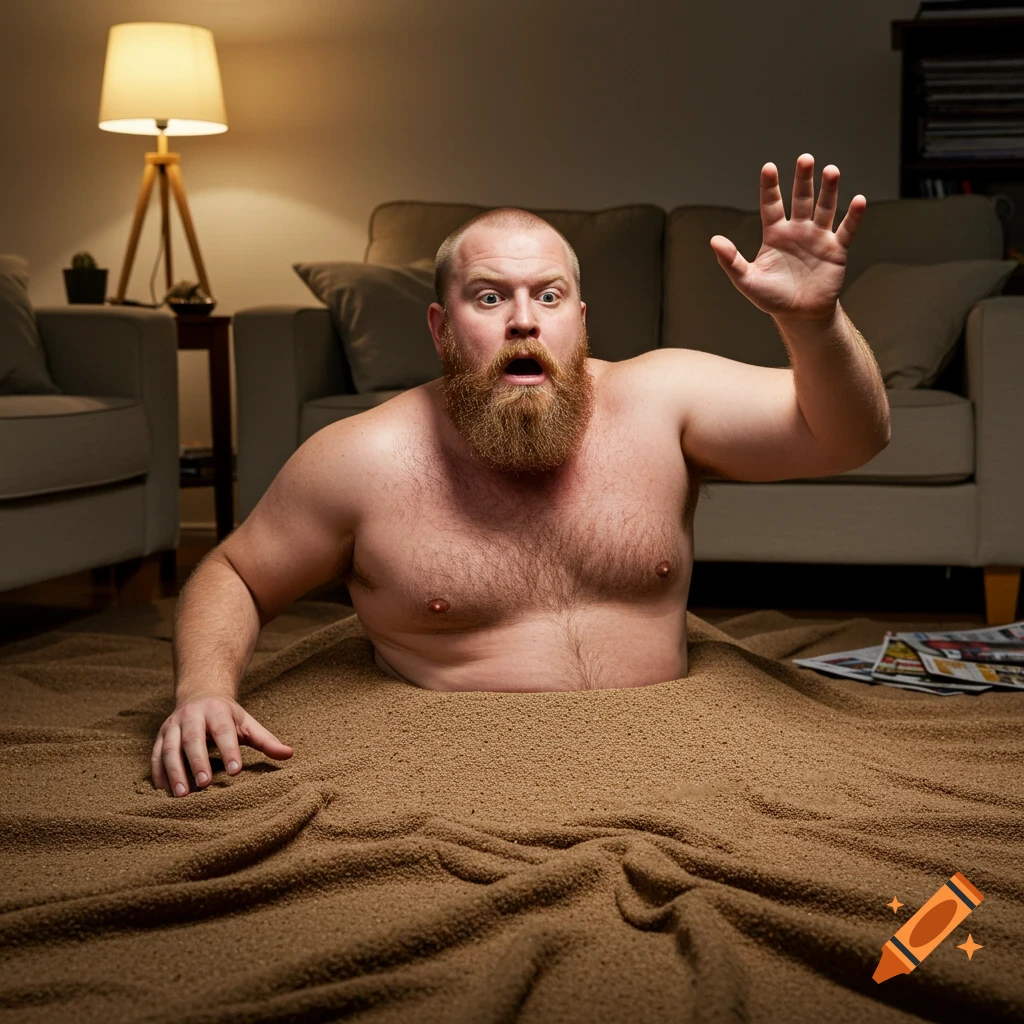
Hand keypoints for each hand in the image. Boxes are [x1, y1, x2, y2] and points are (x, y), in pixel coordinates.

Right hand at [150, 696, 292, 796]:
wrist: (200, 694)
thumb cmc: (228, 716)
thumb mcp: (247, 723)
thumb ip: (266, 740)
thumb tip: (289, 754)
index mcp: (217, 710)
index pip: (223, 731)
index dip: (229, 750)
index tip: (235, 772)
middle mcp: (192, 716)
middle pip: (192, 739)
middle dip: (198, 761)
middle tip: (206, 785)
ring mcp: (173, 725)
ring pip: (170, 748)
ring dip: (175, 771)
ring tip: (182, 794)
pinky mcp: (160, 736)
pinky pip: (155, 755)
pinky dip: (158, 773)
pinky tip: (164, 791)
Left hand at [709, 153, 865, 321]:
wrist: (799, 315)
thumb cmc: (772, 298)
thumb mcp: (747, 280)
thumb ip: (731, 260)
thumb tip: (714, 240)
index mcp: (775, 234)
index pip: (772, 205)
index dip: (770, 187)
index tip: (769, 167)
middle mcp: (797, 230)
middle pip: (801, 199)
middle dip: (804, 180)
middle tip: (805, 159)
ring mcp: (818, 238)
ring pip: (825, 208)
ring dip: (829, 190)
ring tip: (831, 170)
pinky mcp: (836, 250)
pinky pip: (846, 230)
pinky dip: (854, 216)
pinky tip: (858, 200)